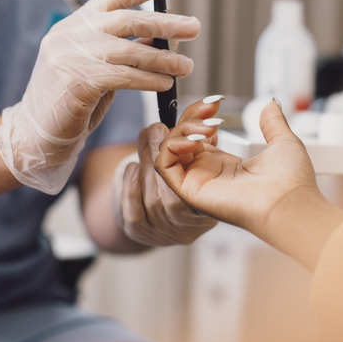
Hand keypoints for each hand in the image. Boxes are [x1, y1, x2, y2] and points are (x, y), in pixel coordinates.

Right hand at [0, 0, 199, 193]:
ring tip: (187, 66)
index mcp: (75, 24)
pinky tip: (165, 85)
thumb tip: (163, 38)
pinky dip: (148, 80)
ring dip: (163, 58)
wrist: (35, 133)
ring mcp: (69, 55)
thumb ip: (123, 50)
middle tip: (194, 27)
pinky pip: (123, 76)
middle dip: (165, 22)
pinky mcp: (76, 81)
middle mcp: (70, 34)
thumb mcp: (98, 67)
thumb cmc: (72, 101)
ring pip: (129, 50)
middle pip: (126, 19)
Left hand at [111, 123, 217, 245]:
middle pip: (171, 195)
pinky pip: (133, 211)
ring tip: (146, 140)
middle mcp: (189, 226)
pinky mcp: (140, 232)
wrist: (165, 205)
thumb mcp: (201, 153)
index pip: (199, 189)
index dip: (189, 160)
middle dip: (161, 155)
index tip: (181, 134)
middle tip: (156, 129)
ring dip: (145, 163)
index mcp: (211, 209)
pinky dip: (131, 185)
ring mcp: (164, 233)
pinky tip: (134, 168)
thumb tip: (206, 108)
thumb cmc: (188, 173)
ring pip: (152, 200)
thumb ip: (201, 134)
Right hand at [156, 97, 320, 234]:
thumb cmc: (291, 183)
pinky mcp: (190, 191)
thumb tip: (271, 104)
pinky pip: (164, 165)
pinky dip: (172, 145)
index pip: (198, 136)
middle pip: (181, 139)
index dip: (201, 115)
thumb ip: (272, 123)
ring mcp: (198, 182)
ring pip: (170, 149)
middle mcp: (209, 173)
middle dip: (191, 116)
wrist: (291, 203)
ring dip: (182, 129)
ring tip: (206, 126)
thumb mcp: (282, 142)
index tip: (216, 101)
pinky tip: (195, 138)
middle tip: (211, 107)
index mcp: (227, 165)